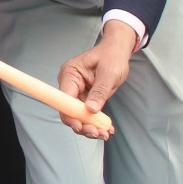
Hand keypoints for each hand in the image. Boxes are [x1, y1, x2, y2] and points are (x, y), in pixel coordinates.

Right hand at [57, 19, 136, 137]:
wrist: (118, 51)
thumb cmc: (112, 55)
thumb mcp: (109, 73)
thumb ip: (100, 91)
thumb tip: (91, 109)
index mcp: (70, 73)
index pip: (64, 99)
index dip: (70, 115)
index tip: (80, 126)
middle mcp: (70, 84)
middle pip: (69, 110)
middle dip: (83, 124)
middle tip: (98, 133)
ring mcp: (77, 92)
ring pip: (78, 115)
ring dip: (90, 126)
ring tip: (105, 133)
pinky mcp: (85, 97)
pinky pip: (87, 113)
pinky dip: (96, 122)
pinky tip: (106, 129)